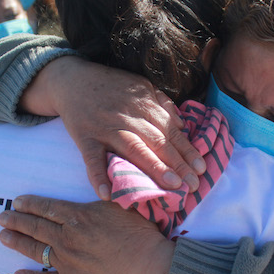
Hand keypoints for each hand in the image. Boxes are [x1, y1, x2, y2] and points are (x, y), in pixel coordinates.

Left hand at [0, 195, 174, 273]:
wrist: (149, 271)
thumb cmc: (141, 236)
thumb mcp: (124, 205)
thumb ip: (108, 192)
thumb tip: (104, 176)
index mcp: (79, 217)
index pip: (48, 208)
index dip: (30, 204)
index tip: (17, 201)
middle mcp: (67, 239)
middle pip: (36, 227)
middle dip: (17, 220)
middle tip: (1, 217)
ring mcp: (67, 263)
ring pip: (35, 251)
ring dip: (18, 243)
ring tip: (3, 237)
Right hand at [20, 57, 206, 199]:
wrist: (71, 79)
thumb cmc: (110, 86)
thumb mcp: (140, 86)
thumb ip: (162, 104)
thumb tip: (183, 125)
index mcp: (144, 104)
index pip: (170, 130)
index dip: (187, 150)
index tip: (201, 168)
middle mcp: (128, 116)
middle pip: (157, 142)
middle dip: (178, 163)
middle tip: (193, 184)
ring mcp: (105, 128)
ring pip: (133, 149)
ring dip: (153, 168)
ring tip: (171, 186)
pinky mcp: (85, 138)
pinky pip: (92, 159)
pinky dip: (98, 176)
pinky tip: (108, 194)